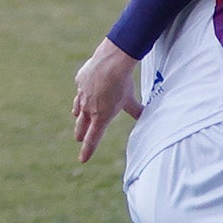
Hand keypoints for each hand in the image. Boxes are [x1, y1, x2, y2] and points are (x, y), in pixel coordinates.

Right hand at [73, 38, 139, 162]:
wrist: (111, 63)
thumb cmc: (123, 83)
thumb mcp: (129, 99)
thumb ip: (135, 110)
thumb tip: (144, 116)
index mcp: (101, 116)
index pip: (93, 138)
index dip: (88, 150)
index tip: (83, 159)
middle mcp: (88, 108)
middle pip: (81, 125)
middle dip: (80, 133)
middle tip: (79, 138)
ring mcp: (82, 95)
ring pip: (77, 108)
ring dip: (78, 114)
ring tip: (77, 116)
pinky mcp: (80, 81)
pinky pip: (80, 90)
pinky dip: (83, 92)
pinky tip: (86, 89)